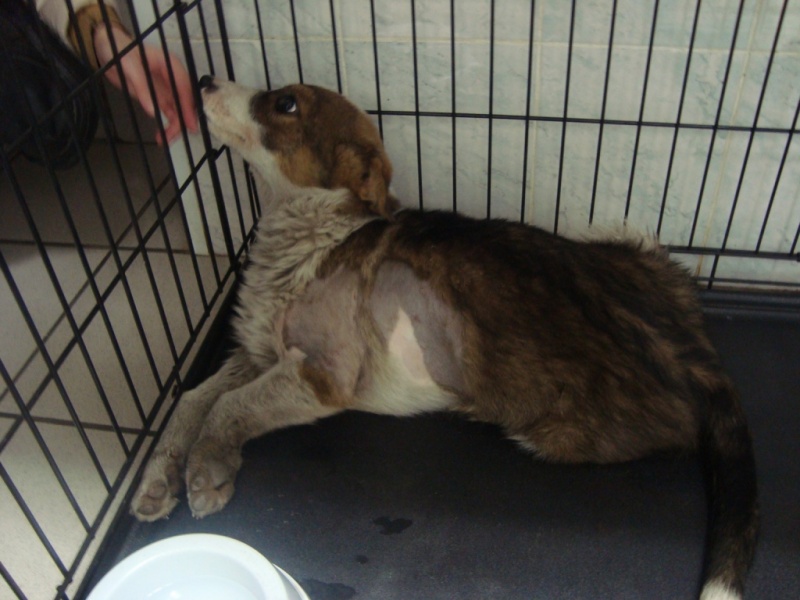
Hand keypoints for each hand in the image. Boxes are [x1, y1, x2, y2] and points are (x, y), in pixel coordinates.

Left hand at [93, 24, 197, 144]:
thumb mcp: (129, 68)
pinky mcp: (160, 97)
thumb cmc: (119, 52)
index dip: (188, 106)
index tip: (189, 124)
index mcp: (170, 65)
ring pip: (179, 110)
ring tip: (164, 140)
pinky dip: (168, 125)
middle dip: (183, 119)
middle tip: (175, 136)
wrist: (108, 49)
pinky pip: (170, 113)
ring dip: (175, 126)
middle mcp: (173, 78)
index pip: (184, 87)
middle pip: (185, 101)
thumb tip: (153, 112)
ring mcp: (168, 88)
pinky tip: (161, 135)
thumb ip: (142, 89)